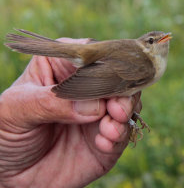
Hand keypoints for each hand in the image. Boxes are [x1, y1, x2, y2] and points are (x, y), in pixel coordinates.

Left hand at [0, 38, 140, 186]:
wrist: (11, 177)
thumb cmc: (5, 134)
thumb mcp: (15, 111)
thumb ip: (49, 103)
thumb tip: (93, 106)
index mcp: (63, 69)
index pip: (90, 53)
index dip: (104, 61)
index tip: (108, 76)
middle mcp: (88, 88)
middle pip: (117, 77)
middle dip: (122, 91)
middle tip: (116, 110)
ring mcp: (100, 114)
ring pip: (128, 103)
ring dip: (124, 114)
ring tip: (109, 129)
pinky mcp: (108, 139)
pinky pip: (124, 133)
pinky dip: (119, 136)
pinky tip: (103, 144)